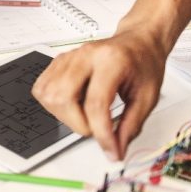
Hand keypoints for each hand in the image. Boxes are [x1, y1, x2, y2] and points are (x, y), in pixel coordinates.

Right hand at [30, 0, 190, 160]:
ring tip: (85, 115)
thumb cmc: (143, 63)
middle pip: (64, 98)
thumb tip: (115, 149)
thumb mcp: (148, 97)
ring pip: (49, 95)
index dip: (101, 134)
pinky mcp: (58, 61)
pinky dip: (54, 104)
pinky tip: (72, 105)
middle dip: (78, 125)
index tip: (111, 150)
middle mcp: (85, 55)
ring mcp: (69, 57)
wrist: (137, 41)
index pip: (96, 104)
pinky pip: (42, 88)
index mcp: (111, 61)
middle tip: (97, 128)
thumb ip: (131, 126)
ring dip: (65, 116)